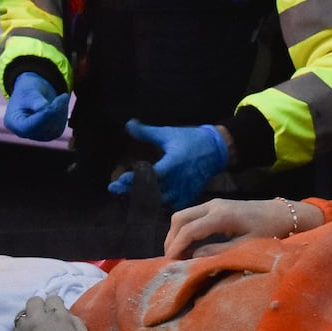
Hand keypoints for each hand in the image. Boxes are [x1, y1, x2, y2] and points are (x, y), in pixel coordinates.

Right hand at [4, 72, 69, 140]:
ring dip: (61, 113)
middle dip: (55, 112)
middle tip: (63, 96)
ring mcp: (37, 136)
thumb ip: (35, 99)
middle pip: (43, 129)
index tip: (54, 103)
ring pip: (54, 129)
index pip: (29, 127)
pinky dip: (63, 116)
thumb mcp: (29, 90)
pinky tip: (61, 104)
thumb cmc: (27, 91)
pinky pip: (60, 127)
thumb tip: (43, 107)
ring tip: (61, 97)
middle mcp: (24, 133)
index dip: (43, 116)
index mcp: (14, 123)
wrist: (32, 93)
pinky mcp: (49, 135)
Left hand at [10, 295, 94, 330]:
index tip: (59, 315)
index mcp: (57, 315)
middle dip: (40, 307)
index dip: (57, 305)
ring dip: (30, 320)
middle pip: (34, 301)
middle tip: (46, 321)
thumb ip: (77, 324)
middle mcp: (37, 319)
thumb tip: (68, 316)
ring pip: (22, 315)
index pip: (53, 298)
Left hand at [108, 120, 228, 208]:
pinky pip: (172, 206)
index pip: (150, 176)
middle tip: (115, 189)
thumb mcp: (168, 133)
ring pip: (161, 202)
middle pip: (152, 192)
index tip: (118, 181)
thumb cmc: (190, 139)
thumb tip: (128, 124)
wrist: (216, 149)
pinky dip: (160, 206)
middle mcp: (178, 179)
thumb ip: (147, 132)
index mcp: (173, 163)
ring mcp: (184, 189)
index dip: (133, 180)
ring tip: (127, 195)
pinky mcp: (189, 195)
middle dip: (132, 191)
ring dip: (144, 200)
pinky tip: (147, 202)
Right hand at [164, 197, 325, 257]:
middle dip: (171, 239)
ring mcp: (214, 203)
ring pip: (184, 215)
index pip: (189, 230)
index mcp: (221, 216)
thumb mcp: (246, 246)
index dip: (176, 247)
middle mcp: (213, 205)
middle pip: (180, 218)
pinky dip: (185, 229)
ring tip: (177, 255)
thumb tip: (194, 258)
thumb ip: (219, 252)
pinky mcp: (216, 206)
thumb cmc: (269, 231)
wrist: (283, 213)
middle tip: (170, 260)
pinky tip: (189, 246)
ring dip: (176, 234)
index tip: (169, 263)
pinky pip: (192, 215)